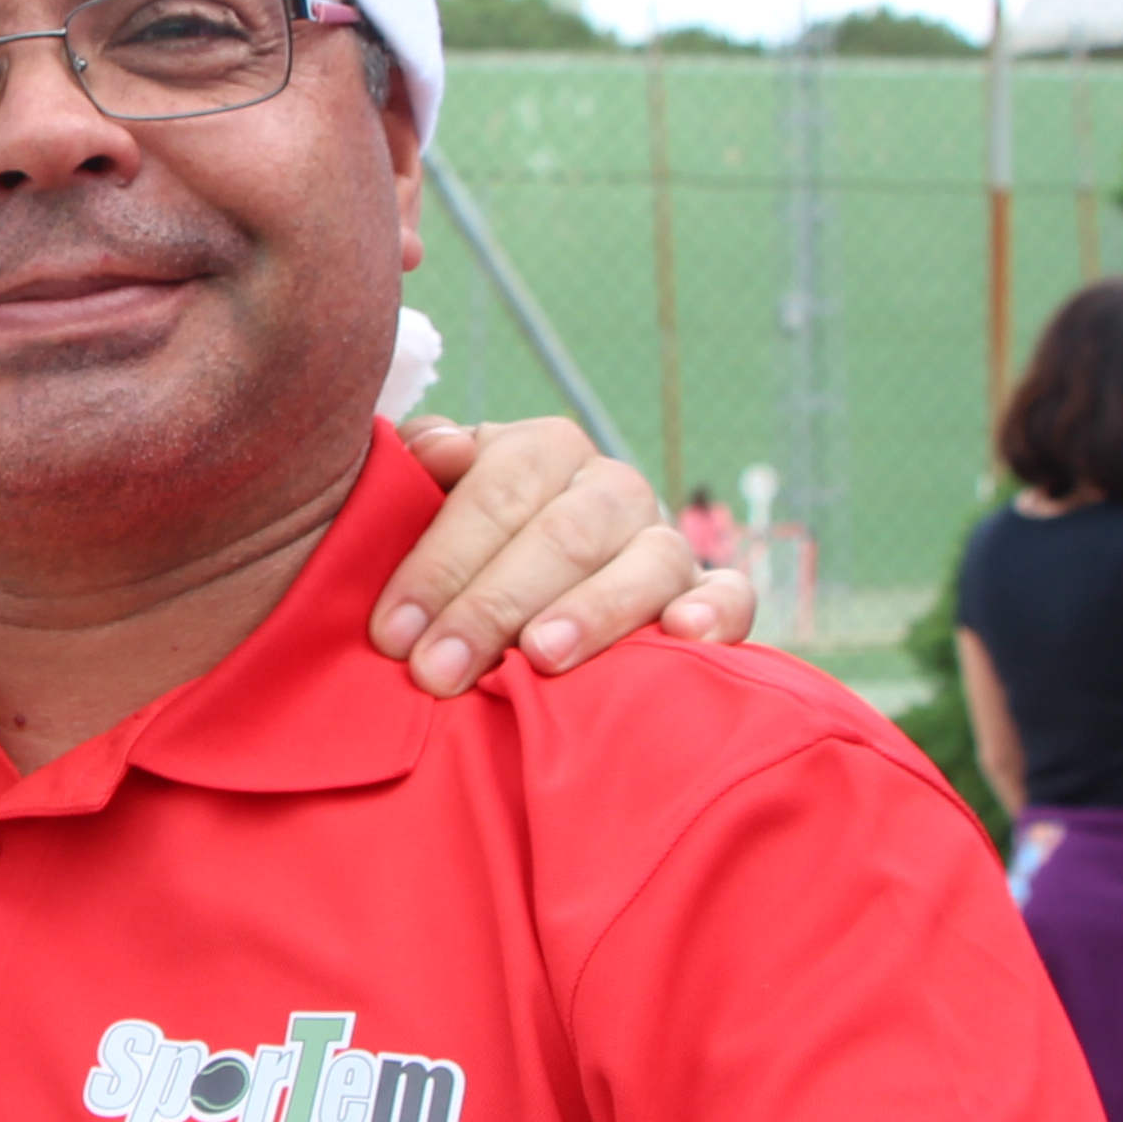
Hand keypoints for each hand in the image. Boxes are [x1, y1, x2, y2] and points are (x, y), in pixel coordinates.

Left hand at [381, 421, 756, 694]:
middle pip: (563, 534)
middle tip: (437, 673)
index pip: (496, 490)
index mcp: (543, 448)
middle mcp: (610, 486)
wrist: (528, 586)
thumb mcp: (426, 499)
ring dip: (593, 610)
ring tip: (539, 656)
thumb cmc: (462, 548)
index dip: (440, 561)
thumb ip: (416, 470)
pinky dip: (715, 612)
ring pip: (646, 561)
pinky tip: (683, 636)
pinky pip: (731, 595)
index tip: (391, 635)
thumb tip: (440, 452)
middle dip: (492, 607)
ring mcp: (665, 539)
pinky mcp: (709, 593)